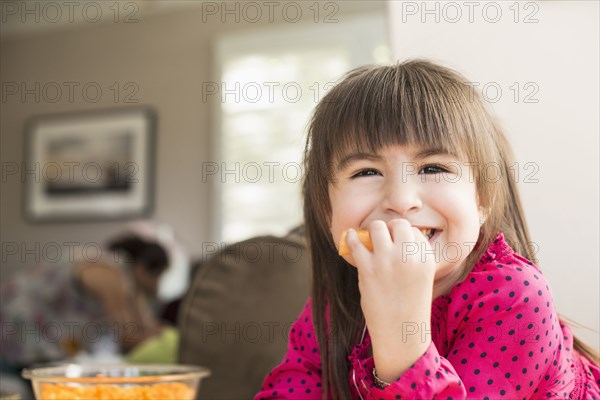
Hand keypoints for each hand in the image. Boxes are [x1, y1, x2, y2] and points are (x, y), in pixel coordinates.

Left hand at [344, 219, 434, 380]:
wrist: (401, 332)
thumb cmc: (410, 304)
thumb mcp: (422, 277)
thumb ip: (412, 256)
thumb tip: (389, 232)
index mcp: (426, 258)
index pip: (415, 232)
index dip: (405, 238)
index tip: (398, 247)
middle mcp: (409, 256)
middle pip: (399, 224)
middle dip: (390, 229)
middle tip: (384, 240)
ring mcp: (388, 261)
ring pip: (377, 227)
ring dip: (372, 232)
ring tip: (370, 241)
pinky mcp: (368, 269)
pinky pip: (356, 242)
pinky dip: (351, 237)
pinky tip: (350, 236)